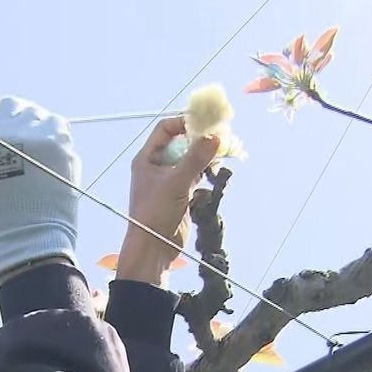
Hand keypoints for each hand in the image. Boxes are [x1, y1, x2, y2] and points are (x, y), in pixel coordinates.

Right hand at [0, 96, 80, 280]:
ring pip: (37, 113)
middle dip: (20, 117)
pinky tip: (58, 153)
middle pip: (11, 105)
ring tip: (46, 151)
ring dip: (41, 127)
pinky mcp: (54, 139)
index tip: (11, 137)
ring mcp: (28, 133)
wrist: (31, 232)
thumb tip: (5, 133)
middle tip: (30, 135)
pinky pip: (58, 123)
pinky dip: (58, 135)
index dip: (1, 125)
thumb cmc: (6, 214)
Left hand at [116, 117, 219, 285]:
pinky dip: (206, 175)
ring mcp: (169, 181)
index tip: (205, 123)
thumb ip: (195, 159)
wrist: (153, 248)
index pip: (166, 129)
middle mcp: (157, 166)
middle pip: (182, 143)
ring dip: (206, 158)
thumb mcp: (176, 183)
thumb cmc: (154, 213)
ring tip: (224, 153)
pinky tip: (214, 176)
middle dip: (201, 140)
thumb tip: (215, 137)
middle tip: (222, 136)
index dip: (184, 123)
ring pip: (191, 161)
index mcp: (147, 158)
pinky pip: (196, 177)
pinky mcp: (180, 195)